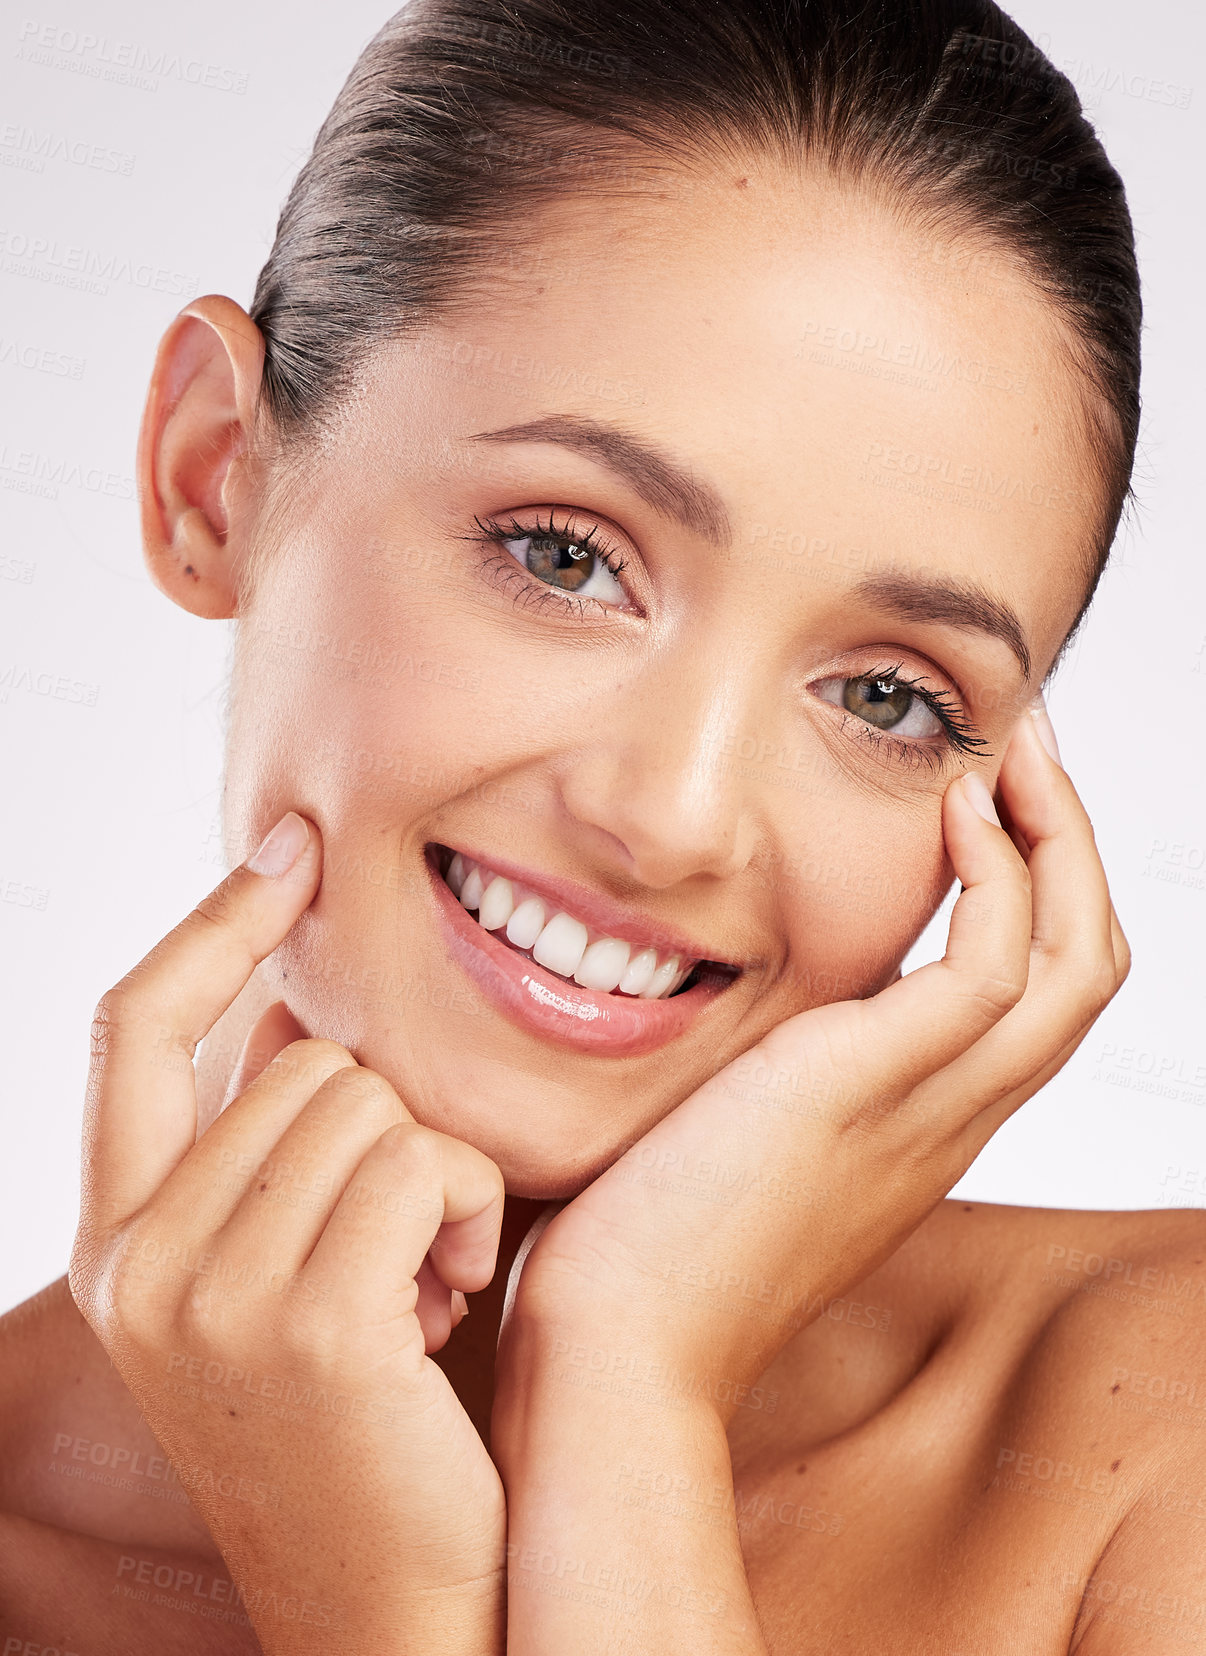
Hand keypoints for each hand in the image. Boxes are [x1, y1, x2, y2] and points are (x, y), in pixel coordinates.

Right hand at [69, 812, 506, 1655]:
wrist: (400, 1609)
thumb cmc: (371, 1422)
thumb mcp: (290, 1270)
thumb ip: (270, 1145)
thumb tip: (283, 1009)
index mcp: (119, 1245)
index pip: (129, 1028)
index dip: (211, 922)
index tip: (291, 847)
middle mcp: (138, 1265)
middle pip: (301, 1059)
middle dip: (389, 1131)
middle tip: (405, 1251)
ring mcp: (209, 1295)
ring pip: (370, 1099)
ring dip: (440, 1178)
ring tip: (428, 1286)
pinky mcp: (308, 1319)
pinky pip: (426, 1158)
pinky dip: (473, 1212)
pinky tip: (453, 1306)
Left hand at [501, 709, 1129, 1400]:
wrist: (618, 1354)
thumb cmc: (644, 1254)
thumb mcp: (729, 1143)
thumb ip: (764, 1075)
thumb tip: (733, 1004)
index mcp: (917, 1132)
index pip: (1031, 1002)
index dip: (1039, 895)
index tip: (991, 805)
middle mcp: (947, 1122)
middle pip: (1085, 973)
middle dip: (1073, 851)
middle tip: (1029, 756)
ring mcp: (923, 1109)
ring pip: (1077, 962)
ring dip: (1061, 842)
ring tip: (1012, 757)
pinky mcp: (871, 1086)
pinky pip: (997, 962)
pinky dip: (1000, 874)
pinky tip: (954, 811)